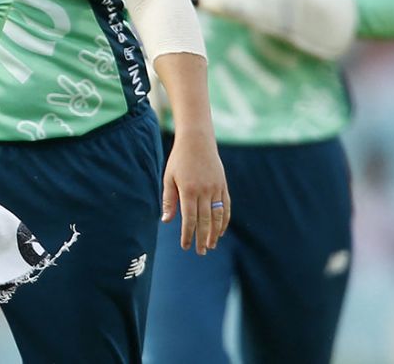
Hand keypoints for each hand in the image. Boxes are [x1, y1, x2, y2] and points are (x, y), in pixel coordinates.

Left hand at [162, 128, 229, 254]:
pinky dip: (224, 220)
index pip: (189, 218)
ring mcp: (216, 189)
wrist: (197, 141)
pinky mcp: (223, 186)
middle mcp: (204, 191)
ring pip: (218, 216)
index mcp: (188, 190)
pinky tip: (220, 231)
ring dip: (215, 232)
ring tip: (211, 245)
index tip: (186, 246)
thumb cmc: (179, 160)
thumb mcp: (169, 177)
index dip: (188, 234)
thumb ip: (169, 199)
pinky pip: (226, 207)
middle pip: (205, 220)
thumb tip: (166, 220)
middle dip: (202, 238)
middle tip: (200, 252)